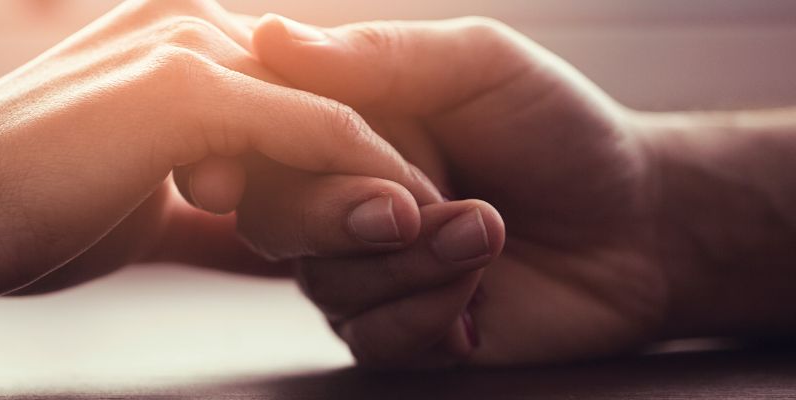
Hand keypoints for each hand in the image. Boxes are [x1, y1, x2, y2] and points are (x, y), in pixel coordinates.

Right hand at [0, 0, 441, 338]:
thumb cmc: (25, 212)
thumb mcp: (141, 208)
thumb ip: (211, 212)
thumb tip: (265, 244)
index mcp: (178, 43)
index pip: (293, 98)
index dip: (347, 160)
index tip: (392, 215)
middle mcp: (189, 25)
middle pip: (323, 96)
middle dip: (380, 161)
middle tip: (439, 220)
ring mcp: (186, 45)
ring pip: (326, 110)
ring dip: (385, 170)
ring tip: (439, 227)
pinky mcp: (183, 86)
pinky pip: (308, 131)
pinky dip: (360, 176)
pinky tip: (400, 220)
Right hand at [248, 15, 668, 365]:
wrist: (639, 225)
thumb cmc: (558, 130)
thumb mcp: (478, 65)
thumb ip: (379, 55)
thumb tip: (273, 37)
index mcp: (344, 130)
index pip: (264, 135)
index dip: (261, 144)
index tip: (290, 149)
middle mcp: (339, 201)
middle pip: (273, 217)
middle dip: (335, 215)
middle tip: (405, 207)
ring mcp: (365, 272)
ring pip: (326, 283)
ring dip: (411, 261)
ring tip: (487, 230)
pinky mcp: (399, 334)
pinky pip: (373, 338)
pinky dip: (429, 312)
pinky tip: (479, 289)